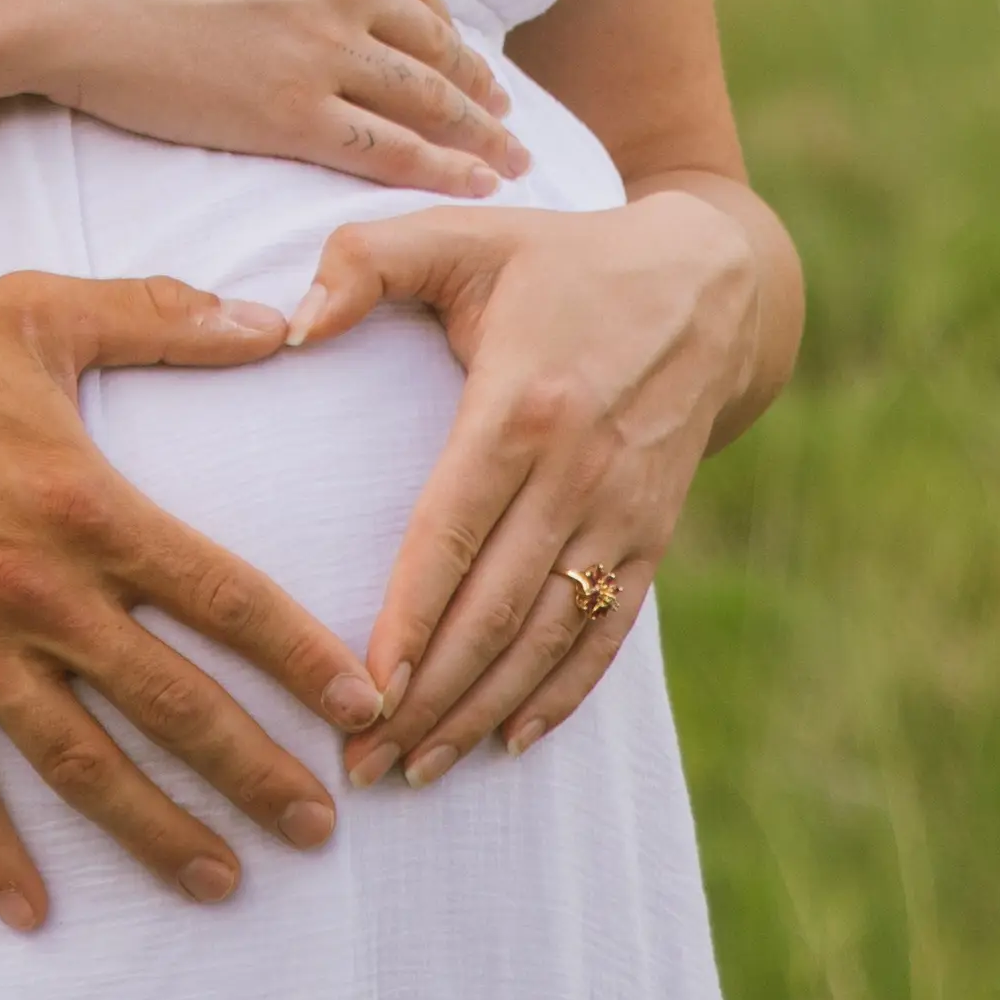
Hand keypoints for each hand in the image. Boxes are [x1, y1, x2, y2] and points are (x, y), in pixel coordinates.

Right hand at [0, 271, 386, 932]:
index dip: (300, 655)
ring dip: (158, 831)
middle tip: (320, 827)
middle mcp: (40, 594)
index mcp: (87, 506)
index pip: (222, 596)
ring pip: (82, 766)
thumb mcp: (39, 311)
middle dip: (254, 772)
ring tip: (224, 881)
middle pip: (171, 704)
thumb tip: (276, 320)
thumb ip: (160, 319)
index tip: (361, 706)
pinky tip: (33, 911)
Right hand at [16, 0, 519, 194]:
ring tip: (509, 159)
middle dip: (478, 85)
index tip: (457, 52)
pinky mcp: (291, 113)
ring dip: (477, 134)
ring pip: (424, 98)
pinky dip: (440, 170)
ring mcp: (324, 48)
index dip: (439, 22)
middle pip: (432, 41)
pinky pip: (386, 149)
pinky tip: (473, 185)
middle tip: (507, 116)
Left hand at [287, 184, 770, 784]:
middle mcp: (578, 472)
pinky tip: (511, 741)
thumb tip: (290, 325)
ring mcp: (623, 512)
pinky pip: (608, 632)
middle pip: (494, 610)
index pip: (450, 536)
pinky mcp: (655, 535)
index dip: (407, 621)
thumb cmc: (559, 259)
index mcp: (520, 406)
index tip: (360, 692)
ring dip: (483, 711)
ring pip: (548, 637)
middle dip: (429, 698)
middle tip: (362, 765)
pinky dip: (563, 695)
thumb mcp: (463, 231)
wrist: (708, 284)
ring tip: (418, 768)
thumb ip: (364, 260)